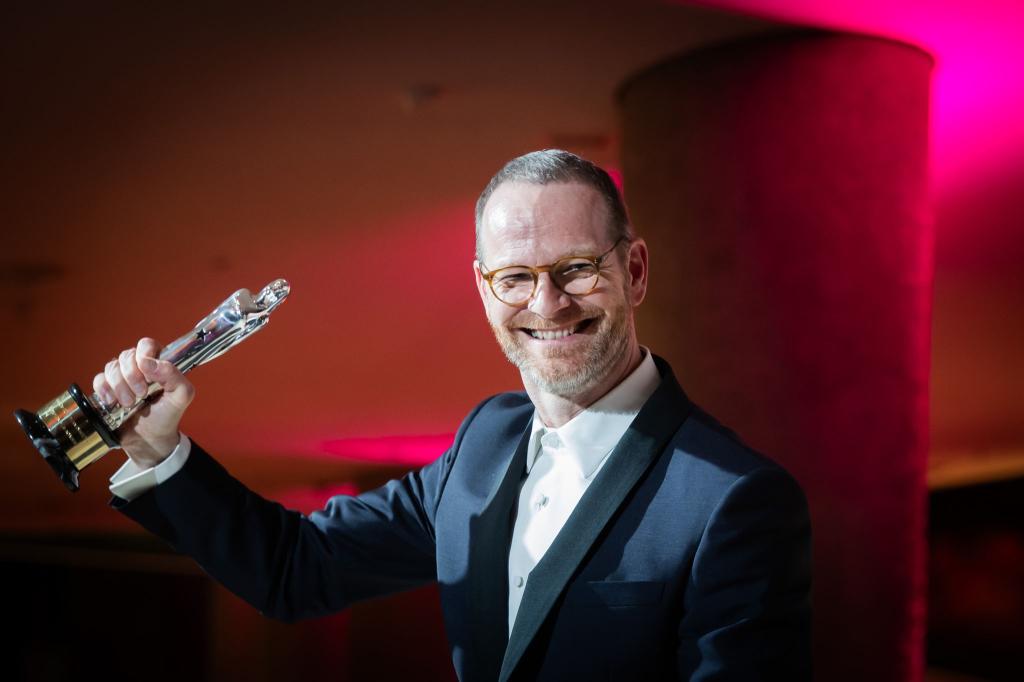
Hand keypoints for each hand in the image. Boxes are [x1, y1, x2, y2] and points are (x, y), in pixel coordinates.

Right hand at [92, 337, 194, 468]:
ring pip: (112, 367)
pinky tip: (113, 403)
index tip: (148, 375)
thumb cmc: (168, 415)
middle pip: (126, 355)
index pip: (147, 345)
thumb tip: (148, 362)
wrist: (150, 440)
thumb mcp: (182, 396)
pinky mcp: (107, 389)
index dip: (144, 355)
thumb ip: (174, 375)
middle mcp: (139, 367)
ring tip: (130, 404)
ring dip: (120, 387)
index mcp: (159, 363)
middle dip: (132, 376)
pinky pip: (99, 380)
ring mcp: (122, 377)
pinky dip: (104, 390)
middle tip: (141, 394)